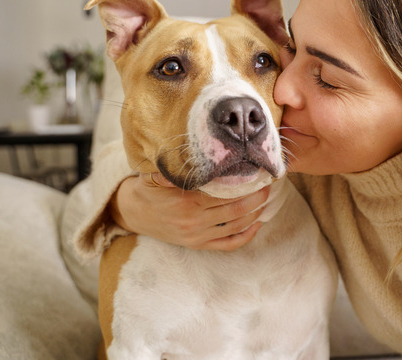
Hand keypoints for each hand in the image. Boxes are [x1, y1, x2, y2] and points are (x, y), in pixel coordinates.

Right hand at [110, 172, 269, 250]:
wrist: (134, 213)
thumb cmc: (149, 190)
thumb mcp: (155, 175)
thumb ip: (172, 168)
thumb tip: (189, 156)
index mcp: (187, 202)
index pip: (224, 193)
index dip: (244, 184)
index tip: (257, 173)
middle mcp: (194, 221)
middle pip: (235, 210)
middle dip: (255, 197)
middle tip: (268, 184)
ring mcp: (197, 236)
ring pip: (235, 227)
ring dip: (254, 214)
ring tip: (266, 199)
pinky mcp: (198, 245)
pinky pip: (227, 244)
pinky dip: (245, 236)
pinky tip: (257, 224)